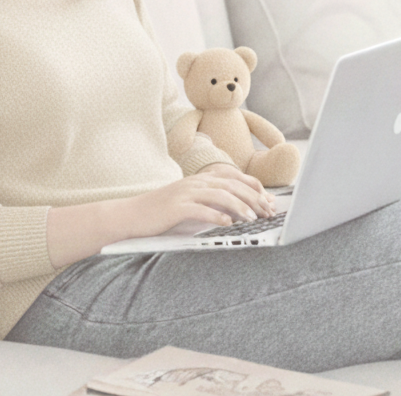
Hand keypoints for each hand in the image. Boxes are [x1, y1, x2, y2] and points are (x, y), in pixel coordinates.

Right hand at [129, 164, 277, 236]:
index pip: (234, 176)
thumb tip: (239, 209)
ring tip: (253, 217)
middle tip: (267, 211)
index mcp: (201, 179)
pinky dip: (217, 216)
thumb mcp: (191, 201)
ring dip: (239, 206)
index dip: (254, 186)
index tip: (268, 199)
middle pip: (232, 185)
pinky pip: (200, 209)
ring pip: (220, 195)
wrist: (132, 214)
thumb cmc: (164, 212)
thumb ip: (212, 201)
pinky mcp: (176, 207)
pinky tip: (228, 223)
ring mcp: (186, 193)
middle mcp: (196, 182)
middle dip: (253, 197)